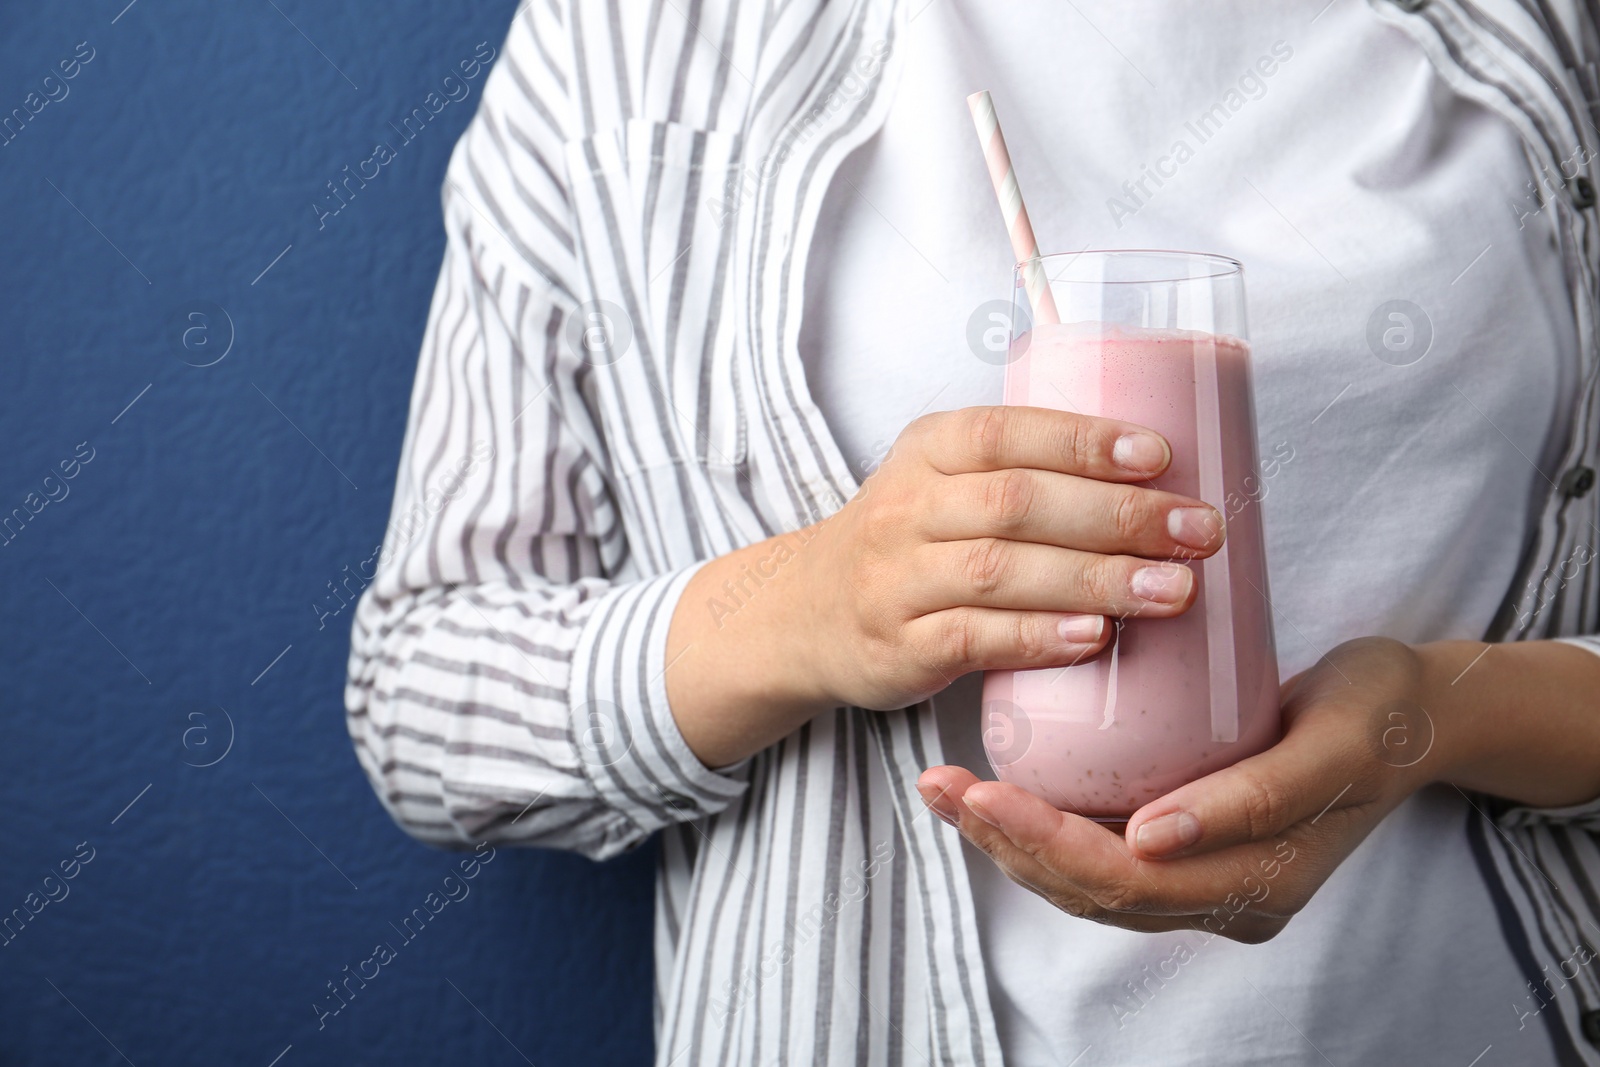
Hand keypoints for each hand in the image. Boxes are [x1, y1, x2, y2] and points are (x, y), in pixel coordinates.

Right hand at [793, 405, 1223, 711]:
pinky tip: (1095, 637)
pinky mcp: (901, 647)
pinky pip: (974, 638)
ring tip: (1173, 590)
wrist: (806, 613)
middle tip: (1198, 532)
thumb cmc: (910, 540)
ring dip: (1096, 580)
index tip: (1159, 456)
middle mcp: (907, 508)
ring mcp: (898, 580)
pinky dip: (1039, 637)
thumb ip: (1026, 471)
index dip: (1082, 441)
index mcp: (928, 450)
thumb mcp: (943, 480)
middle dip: (1118, 517)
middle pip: (1017, 503)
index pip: (1005, 432)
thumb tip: (1163, 481)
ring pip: (1002, 571)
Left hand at [917, 636, 1435, 941]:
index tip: (981, 792)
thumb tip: (1148, 840)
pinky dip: (1039, 823)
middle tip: (939, 784)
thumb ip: (1252, 799)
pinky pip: (1098, 848)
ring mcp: (1203, 876)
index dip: (1044, 843)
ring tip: (943, 787)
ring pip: (1083, 878)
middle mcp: (1221, 897)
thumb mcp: (1332, 744)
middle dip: (1004, 841)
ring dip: (1008, 837)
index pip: (1124, 883)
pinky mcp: (1188, 844)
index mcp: (1257, 888)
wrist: (1417, 713)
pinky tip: (990, 786)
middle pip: (1089, 889)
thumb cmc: (1378, 714)